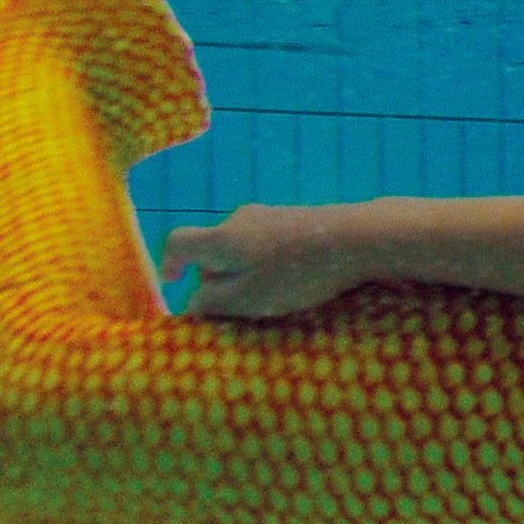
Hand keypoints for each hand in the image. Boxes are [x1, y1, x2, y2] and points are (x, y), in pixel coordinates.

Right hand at [159, 202, 385, 318]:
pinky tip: (294, 280)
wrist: (355, 238)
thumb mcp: (249, 299)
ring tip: (271, 298)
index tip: (172, 282)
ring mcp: (268, 215)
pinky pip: (265, 243)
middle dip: (215, 279)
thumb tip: (191, 303)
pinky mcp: (293, 218)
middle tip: (235, 308)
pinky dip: (266, 264)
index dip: (169, 263)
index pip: (179, 242)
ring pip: (240, 248)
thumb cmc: (297, 274)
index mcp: (220, 238)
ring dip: (244, 273)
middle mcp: (238, 219)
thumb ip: (213, 302)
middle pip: (212, 249)